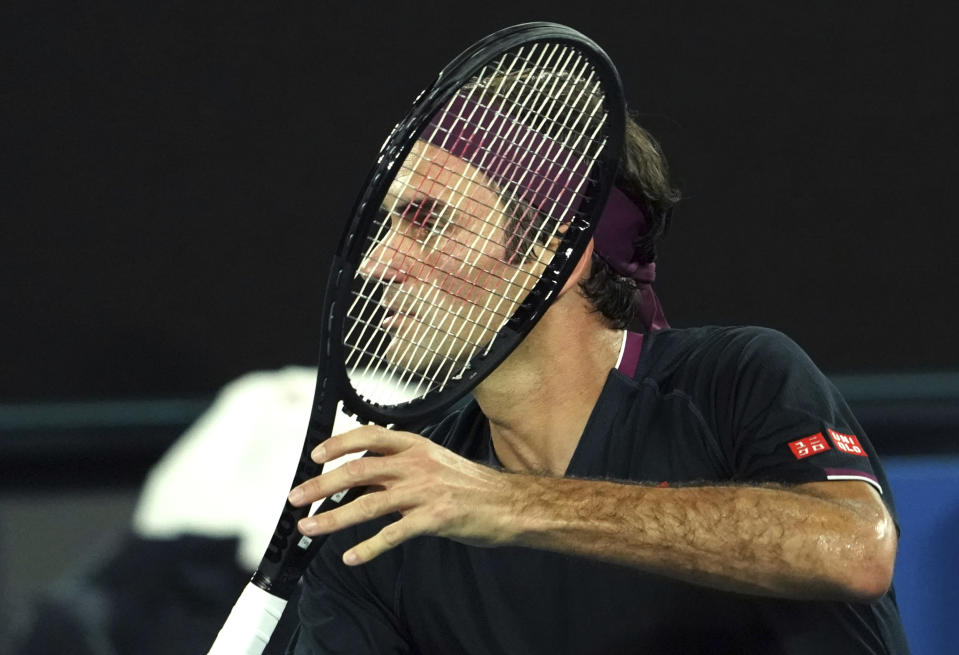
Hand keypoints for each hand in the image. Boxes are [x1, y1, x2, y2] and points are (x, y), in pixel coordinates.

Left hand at [287, 425, 517, 565]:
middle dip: (322, 484)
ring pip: (369, 502)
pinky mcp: (435, 518)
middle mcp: (417, 465)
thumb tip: (360, 477)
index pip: (370, 435)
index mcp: (416, 446)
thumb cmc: (471, 486)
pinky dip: (368, 547)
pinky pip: (393, 534)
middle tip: (298, 497)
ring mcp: (425, 491)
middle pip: (359, 470)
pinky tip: (351, 556)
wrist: (509, 504)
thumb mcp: (434, 463)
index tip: (316, 455)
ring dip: (334, 517)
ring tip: (311, 527)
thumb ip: (399, 467)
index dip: (339, 443)